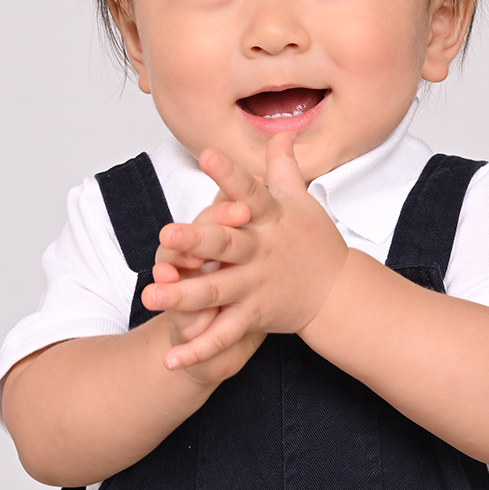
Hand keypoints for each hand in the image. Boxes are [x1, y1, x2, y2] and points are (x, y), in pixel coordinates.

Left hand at [142, 132, 347, 370]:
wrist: (338, 292)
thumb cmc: (314, 241)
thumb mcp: (301, 201)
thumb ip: (284, 167)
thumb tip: (284, 131)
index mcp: (270, 220)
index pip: (248, 192)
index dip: (228, 174)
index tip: (206, 154)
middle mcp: (261, 253)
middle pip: (226, 245)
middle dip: (197, 240)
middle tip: (166, 235)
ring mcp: (256, 286)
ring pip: (215, 292)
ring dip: (182, 296)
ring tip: (150, 296)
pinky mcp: (254, 316)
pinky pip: (223, 334)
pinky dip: (199, 349)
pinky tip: (171, 358)